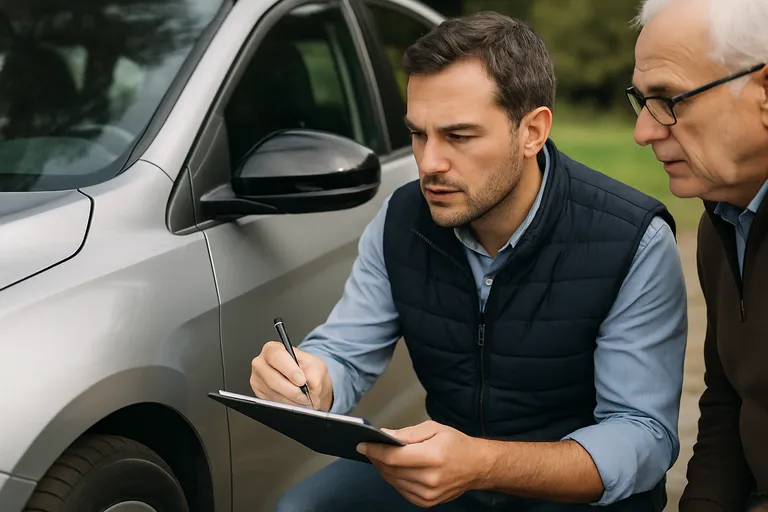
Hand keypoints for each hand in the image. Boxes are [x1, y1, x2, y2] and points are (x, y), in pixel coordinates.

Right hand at [250, 341, 332, 410]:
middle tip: (306, 394)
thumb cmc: (307, 370)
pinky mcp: (259, 395)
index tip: (302, 380)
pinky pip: (273, 403)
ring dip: (292, 400)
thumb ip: (313, 373)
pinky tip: (296, 401)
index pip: (276, 356)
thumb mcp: (316, 366)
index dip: (289, 370)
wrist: (306, 382)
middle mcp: (261, 364)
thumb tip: (310, 384)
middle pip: (272, 379)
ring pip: (273, 394)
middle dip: (292, 390)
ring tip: (304, 399)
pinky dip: (288, 405)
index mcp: (273, 349)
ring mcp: (258, 380)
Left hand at [356, 420, 486, 507]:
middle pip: (391, 470)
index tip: (362, 444)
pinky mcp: (427, 502)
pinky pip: (401, 490)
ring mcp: (428, 494)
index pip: (393, 457)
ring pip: (394, 481)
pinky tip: (391, 469)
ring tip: (377, 456)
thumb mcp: (434, 428)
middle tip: (368, 447)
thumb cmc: (457, 444)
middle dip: (376, 458)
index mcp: (433, 457)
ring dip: (382, 469)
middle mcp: (430, 478)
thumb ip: (407, 433)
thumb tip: (385, 435)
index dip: (374, 451)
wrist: (477, 466)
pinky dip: (393, 479)